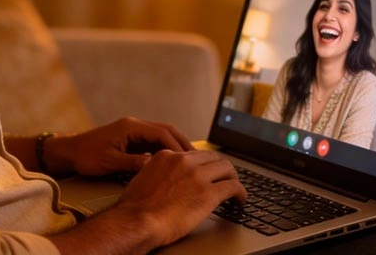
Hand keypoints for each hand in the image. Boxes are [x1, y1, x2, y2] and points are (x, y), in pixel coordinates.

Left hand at [46, 117, 191, 176]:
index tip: (190, 159)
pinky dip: (166, 150)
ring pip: (161, 135)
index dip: (177, 146)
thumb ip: (131, 162)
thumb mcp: (108, 162)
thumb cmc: (85, 156)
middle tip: (198, 159)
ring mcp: (133, 131)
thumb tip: (152, 164)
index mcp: (130, 127)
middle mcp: (134, 125)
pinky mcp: (131, 139)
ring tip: (191, 161)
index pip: (161, 133)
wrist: (69, 152)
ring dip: (176, 146)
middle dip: (182, 143)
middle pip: (166, 130)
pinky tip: (174, 163)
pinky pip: (154, 141)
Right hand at [115, 149, 246, 247]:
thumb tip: (165, 181)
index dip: (203, 165)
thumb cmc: (135, 208)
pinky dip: (240, 193)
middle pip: (212, 158)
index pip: (193, 155)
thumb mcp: (143, 179)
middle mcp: (184, 162)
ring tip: (235, 189)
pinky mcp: (208, 193)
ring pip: (226, 168)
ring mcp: (197, 176)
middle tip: (224, 178)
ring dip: (233, 178)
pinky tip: (240, 199)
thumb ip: (158, 174)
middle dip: (220, 168)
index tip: (207, 173)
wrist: (137, 220)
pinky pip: (233, 187)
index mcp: (167, 156)